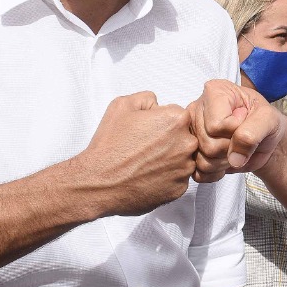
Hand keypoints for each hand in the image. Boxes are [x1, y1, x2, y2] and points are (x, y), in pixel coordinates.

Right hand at [74, 92, 196, 216]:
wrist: (99, 182)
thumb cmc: (110, 145)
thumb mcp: (123, 105)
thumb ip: (148, 98)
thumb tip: (158, 104)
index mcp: (176, 120)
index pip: (180, 116)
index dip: (162, 122)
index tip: (149, 130)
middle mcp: (187, 143)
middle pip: (186, 137)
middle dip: (170, 140)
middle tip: (147, 147)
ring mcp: (185, 168)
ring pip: (184, 159)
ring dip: (170, 159)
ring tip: (146, 163)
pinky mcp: (179, 189)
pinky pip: (179, 179)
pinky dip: (166, 178)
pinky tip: (148, 176)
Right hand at [188, 79, 286, 180]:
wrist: (266, 139)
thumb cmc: (266, 121)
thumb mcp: (268, 119)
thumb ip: (252, 133)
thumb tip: (234, 158)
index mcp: (214, 91)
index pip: (216, 125)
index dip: (235, 130)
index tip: (245, 120)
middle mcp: (197, 110)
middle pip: (208, 144)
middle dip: (230, 148)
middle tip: (241, 139)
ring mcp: (192, 132)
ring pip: (202, 160)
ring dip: (224, 162)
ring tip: (235, 149)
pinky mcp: (192, 152)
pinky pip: (198, 172)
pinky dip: (216, 172)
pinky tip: (226, 161)